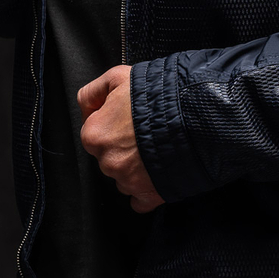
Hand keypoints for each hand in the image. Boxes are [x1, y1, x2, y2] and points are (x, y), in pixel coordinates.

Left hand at [78, 66, 164, 212]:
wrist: (193, 115)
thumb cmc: (157, 95)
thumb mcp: (118, 77)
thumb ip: (93, 91)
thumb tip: (86, 105)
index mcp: (94, 134)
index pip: (95, 132)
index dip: (112, 121)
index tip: (128, 117)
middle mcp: (106, 161)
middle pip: (109, 155)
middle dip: (124, 144)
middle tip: (145, 129)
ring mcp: (127, 181)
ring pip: (124, 176)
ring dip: (136, 166)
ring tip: (157, 145)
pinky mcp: (148, 195)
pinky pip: (139, 200)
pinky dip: (146, 188)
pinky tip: (157, 171)